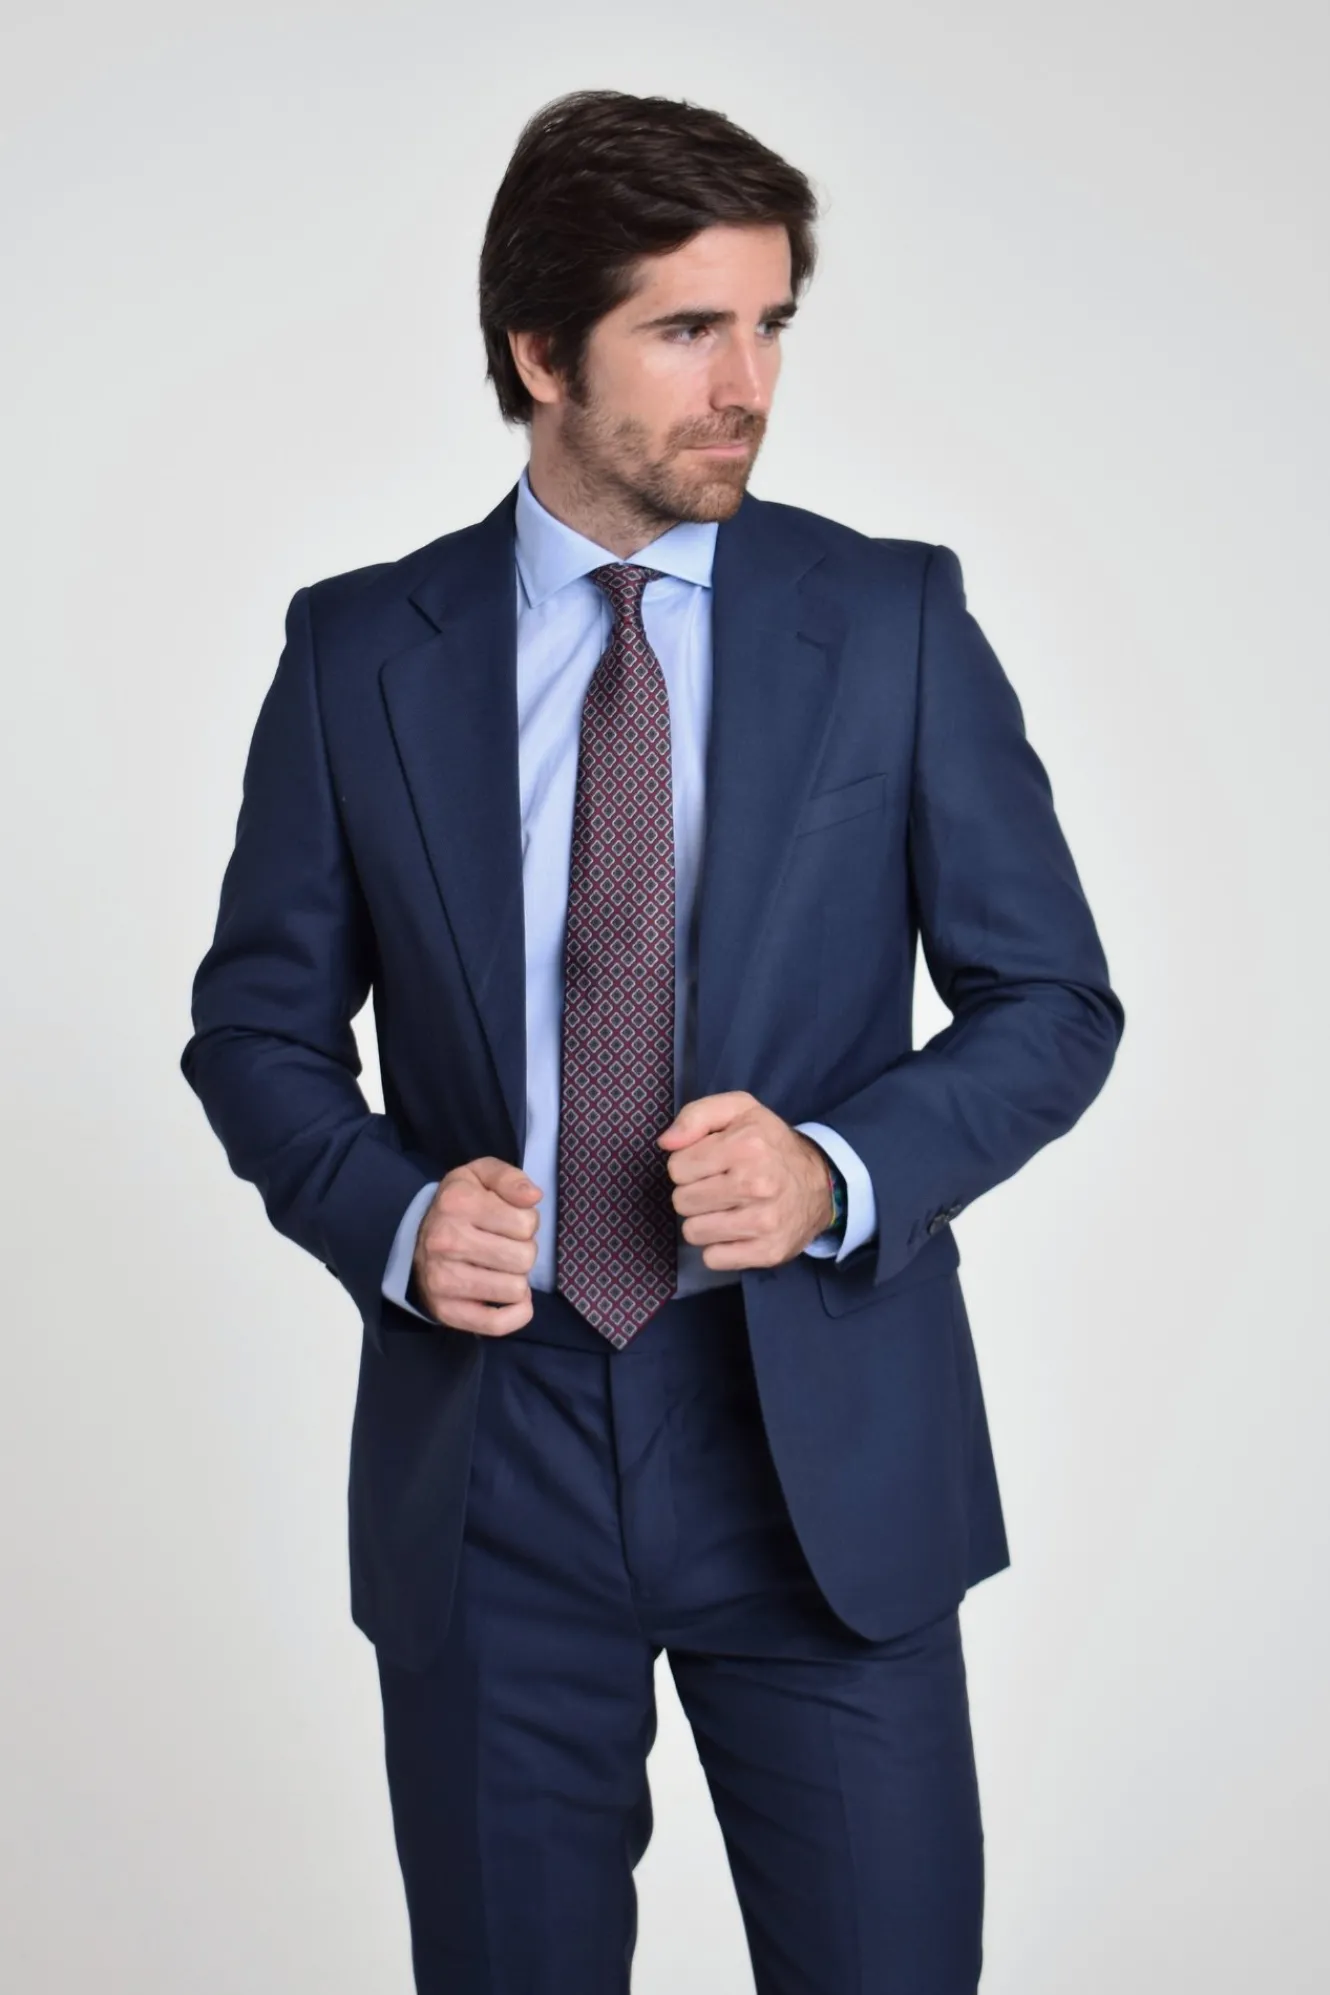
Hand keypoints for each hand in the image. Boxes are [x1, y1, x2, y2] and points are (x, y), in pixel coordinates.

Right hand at [410, 1157, 541, 1334]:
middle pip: (524, 1258)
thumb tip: (533, 1196)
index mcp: (458, 1203)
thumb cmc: (457, 1205)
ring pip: (516, 1289)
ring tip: (499, 1268)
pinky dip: (516, 1314)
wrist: (413, 1240)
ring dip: (517, 1279)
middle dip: (523, 1251)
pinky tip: (511, 1299)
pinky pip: (497, 1323)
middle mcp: (447, 1241)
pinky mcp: (446, 1311)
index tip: (508, 1222)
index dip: (527, 1223)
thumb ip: (510, 1178)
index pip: (527, 1222)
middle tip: (504, 1247)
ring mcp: (443, 1280)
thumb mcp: (480, 1176)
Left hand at [657, 1091, 834, 1271]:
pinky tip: (736, 1230)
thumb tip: (666, 1143)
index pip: (677, 1168)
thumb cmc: (770, 1144)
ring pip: (693, 1232)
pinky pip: (713, 1258)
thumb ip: (696, 1116)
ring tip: (727, 1208)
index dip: (689, 1165)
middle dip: (694, 1193)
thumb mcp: (739, 1110)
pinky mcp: (768, 1252)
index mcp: (747, 1145)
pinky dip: (719, 1247)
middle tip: (719, 1186)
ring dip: (704, 1221)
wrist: (820, 1183)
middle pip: (682, 1202)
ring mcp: (764, 1222)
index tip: (711, 1164)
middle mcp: (756, 1184)